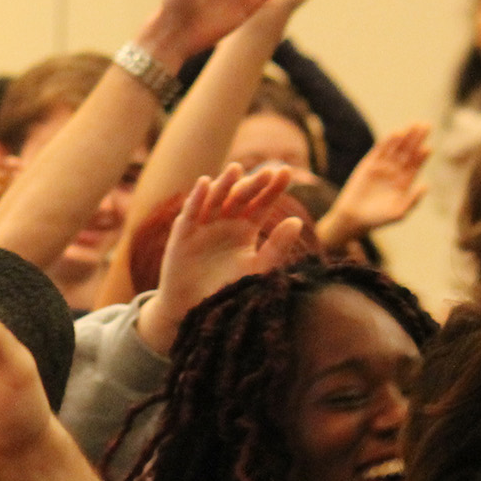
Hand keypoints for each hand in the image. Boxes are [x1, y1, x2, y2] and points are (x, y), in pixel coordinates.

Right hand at [139, 165, 308, 352]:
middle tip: (267, 173)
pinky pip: (190, 212)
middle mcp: (225, 222)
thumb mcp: (258, 268)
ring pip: (216, 199)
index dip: (272, 187)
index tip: (286, 172)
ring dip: (225, 184)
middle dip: (253, 184)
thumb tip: (297, 220)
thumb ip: (277, 246)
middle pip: (240, 197)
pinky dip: (197, 197)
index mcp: (245, 228)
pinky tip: (206, 183)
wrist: (197, 311)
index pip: (261, 203)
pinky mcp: (183, 234)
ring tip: (236, 169)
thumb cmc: (229, 290)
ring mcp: (203, 226)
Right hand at [321, 122, 429, 246]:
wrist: (353, 218)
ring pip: (396, 148)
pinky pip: (380, 150)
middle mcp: (395, 172)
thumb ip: (413, 200)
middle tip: (426, 125)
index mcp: (404, 182)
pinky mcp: (368, 164)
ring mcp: (382, 167)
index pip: (416, 165)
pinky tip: (396, 134)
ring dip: (405, 136)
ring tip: (414, 125)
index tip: (428, 146)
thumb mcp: (399, 213)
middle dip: (417, 139)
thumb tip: (426, 185)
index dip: (422, 155)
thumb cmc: (377, 219)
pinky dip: (387, 142)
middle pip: (409, 152)